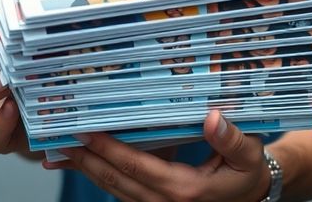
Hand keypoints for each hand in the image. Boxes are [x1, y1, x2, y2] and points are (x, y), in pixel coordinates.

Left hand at [46, 110, 271, 201]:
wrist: (252, 197)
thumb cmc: (248, 173)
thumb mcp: (248, 155)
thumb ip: (231, 139)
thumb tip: (212, 118)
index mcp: (184, 189)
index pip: (135, 166)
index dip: (107, 148)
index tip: (85, 132)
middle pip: (115, 179)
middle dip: (84, 159)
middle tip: (58, 140)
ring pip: (113, 189)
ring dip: (86, 170)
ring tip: (60, 154)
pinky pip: (121, 193)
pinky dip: (101, 177)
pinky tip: (85, 164)